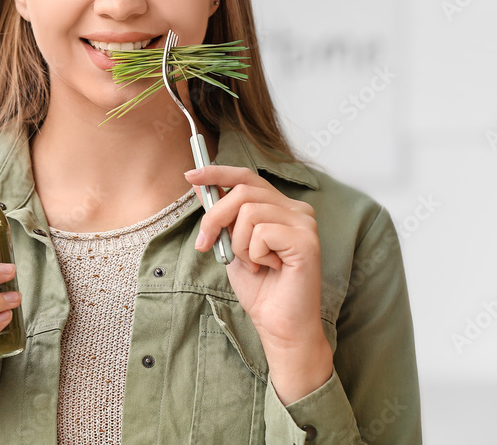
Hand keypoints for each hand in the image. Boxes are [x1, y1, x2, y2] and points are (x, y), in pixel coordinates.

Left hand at [185, 166, 332, 403]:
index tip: (190, 174)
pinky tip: (268, 268)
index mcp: (281, 207)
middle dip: (215, 217)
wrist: (278, 325)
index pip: (247, 176)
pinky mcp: (306, 240)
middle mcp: (297, 209)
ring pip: (248, 212)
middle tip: (206, 245)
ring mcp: (304, 223)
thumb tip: (199, 183)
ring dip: (238, 244)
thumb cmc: (260, 288)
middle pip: (242, 190)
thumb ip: (220, 214)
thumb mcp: (230, 245)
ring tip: (253, 264)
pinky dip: (254, 254)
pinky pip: (261, 232)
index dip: (217, 172)